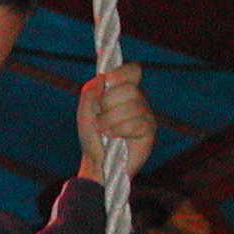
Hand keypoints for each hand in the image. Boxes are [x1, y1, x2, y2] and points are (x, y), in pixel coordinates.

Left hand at [76, 63, 154, 179]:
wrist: (97, 162)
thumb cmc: (92, 137)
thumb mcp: (84, 113)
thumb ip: (89, 92)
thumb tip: (102, 78)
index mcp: (123, 90)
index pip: (133, 70)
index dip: (123, 73)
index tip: (109, 81)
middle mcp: (138, 99)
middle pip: (130, 89)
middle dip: (108, 103)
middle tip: (99, 117)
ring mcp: (145, 114)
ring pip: (133, 107)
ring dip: (110, 119)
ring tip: (102, 130)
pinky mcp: (149, 130)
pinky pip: (137, 123)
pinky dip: (119, 130)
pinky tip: (112, 136)